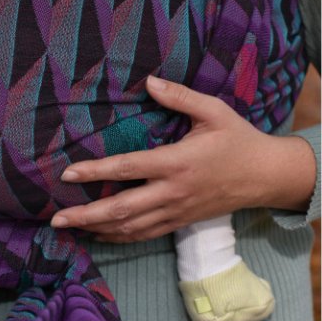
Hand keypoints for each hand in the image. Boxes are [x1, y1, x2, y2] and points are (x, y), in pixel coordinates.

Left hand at [49, 77, 315, 242]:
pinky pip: (144, 235)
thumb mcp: (213, 111)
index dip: (96, 172)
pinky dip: (118, 238)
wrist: (265, 176)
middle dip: (86, 215)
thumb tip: (148, 82)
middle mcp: (173, 192)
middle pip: (122, 210)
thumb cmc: (238, 139)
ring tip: (69, 227)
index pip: (128, 169)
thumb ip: (179, 97)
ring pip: (130, 228)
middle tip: (56, 218)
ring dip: (97, 229)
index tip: (68, 173)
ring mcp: (176, 211)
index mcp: (177, 162)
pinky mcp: (179, 222)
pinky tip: (98, 235)